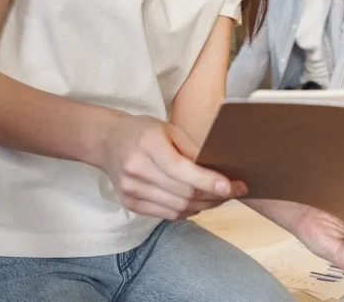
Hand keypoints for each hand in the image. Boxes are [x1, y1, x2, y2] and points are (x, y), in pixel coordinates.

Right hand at [99, 114, 246, 220]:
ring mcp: (131, 190)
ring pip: (178, 207)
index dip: (209, 180)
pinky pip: (167, 214)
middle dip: (214, 195)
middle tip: (236, 189)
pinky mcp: (130, 204)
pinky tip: (200, 202)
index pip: (182, 170)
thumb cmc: (144, 131)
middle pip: (183, 192)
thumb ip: (193, 150)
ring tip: (221, 196)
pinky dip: (188, 210)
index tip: (232, 185)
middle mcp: (136, 169)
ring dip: (205, 205)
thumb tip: (222, 170)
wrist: (107, 141)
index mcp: (148, 144)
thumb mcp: (169, 130)